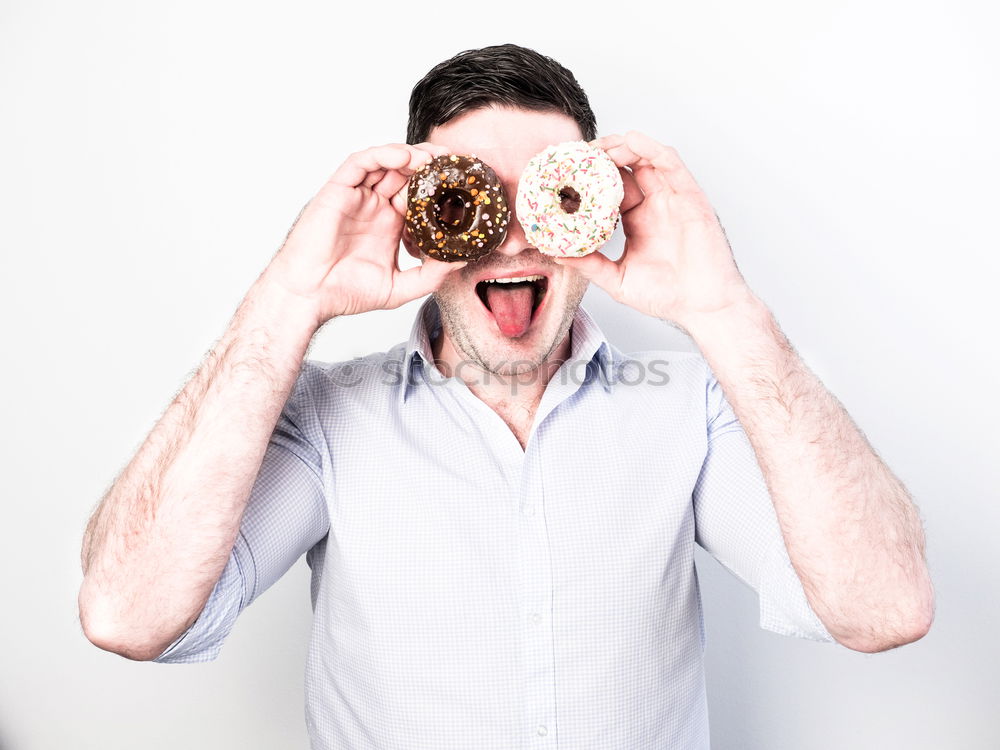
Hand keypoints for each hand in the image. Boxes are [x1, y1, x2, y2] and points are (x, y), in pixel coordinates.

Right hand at [263, 143, 466, 321]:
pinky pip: (361, 163)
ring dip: (412, 155)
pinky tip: (405, 157)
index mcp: (390, 225)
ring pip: (387, 163)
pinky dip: (383, 154)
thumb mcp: (399, 288)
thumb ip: (430, 276)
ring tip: (435, 158)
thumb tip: (462, 261)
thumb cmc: (345, 293)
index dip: (441, 188)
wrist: (309, 296)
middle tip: (456, 163)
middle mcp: (375, 207)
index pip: (420, 196)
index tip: (465, 185)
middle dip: (432, 165)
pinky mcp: (338, 190)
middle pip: (407, 174)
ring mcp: (357, 197)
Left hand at [553, 131, 753, 329]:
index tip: (567, 170)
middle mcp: (654, 204)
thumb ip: (591, 265)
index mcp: (636, 220)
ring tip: (600, 145)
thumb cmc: (666, 296)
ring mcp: (672, 198)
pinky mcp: (690, 197)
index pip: (610, 187)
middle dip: (603, 154)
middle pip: (627, 167)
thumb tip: (558, 255)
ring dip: (623, 146)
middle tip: (579, 151)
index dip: (590, 176)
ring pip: (647, 159)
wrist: (702, 307)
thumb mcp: (618, 280)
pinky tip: (631, 141)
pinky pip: (671, 164)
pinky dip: (652, 148)